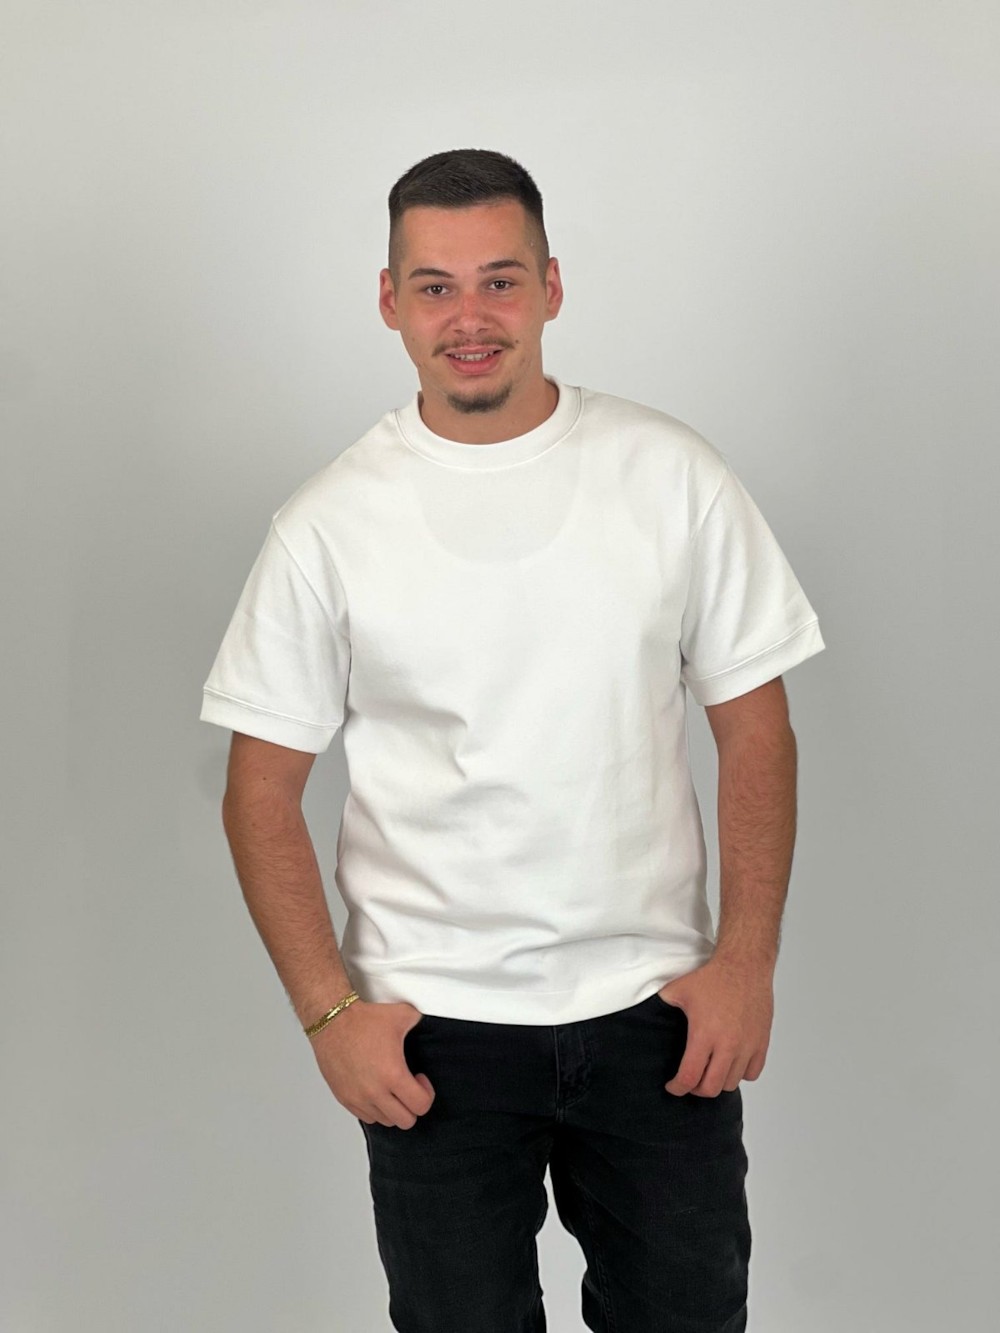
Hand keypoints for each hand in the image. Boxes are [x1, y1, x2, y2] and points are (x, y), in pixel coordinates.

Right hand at [310, 999, 434, 1128]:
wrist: (331, 1020)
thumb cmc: (361, 1020)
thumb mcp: (401, 1014)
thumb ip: (418, 1022)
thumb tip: (424, 1024)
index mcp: (393, 1074)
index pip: (421, 1105)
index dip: (427, 1093)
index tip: (420, 1079)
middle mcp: (375, 1091)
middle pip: (405, 1121)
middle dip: (412, 1106)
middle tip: (408, 1087)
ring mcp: (358, 1097)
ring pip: (385, 1121)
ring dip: (392, 1108)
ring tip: (391, 1088)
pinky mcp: (344, 1098)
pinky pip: (366, 1117)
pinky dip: (374, 1109)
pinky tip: (376, 1090)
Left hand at [657, 959, 773, 1097]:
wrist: (744, 966)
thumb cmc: (713, 978)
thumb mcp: (678, 990)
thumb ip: (660, 1005)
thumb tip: (643, 1013)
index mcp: (704, 1034)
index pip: (690, 1077)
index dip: (678, 1088)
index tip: (672, 1087)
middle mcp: (728, 1045)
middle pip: (711, 1088)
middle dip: (696, 1090)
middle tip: (690, 1081)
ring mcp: (747, 1046)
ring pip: (732, 1083)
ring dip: (718, 1081)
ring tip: (709, 1071)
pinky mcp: (761, 1043)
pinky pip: (752, 1073)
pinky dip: (740, 1073)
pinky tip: (731, 1063)